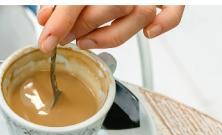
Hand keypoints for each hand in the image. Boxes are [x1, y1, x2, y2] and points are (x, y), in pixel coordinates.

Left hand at [36, 5, 184, 51]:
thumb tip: (47, 19)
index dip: (61, 21)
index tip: (47, 41)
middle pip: (112, 7)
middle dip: (81, 28)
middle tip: (63, 38)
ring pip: (140, 15)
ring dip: (110, 36)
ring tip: (86, 40)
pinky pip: (174, 12)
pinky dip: (163, 25)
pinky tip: (147, 34)